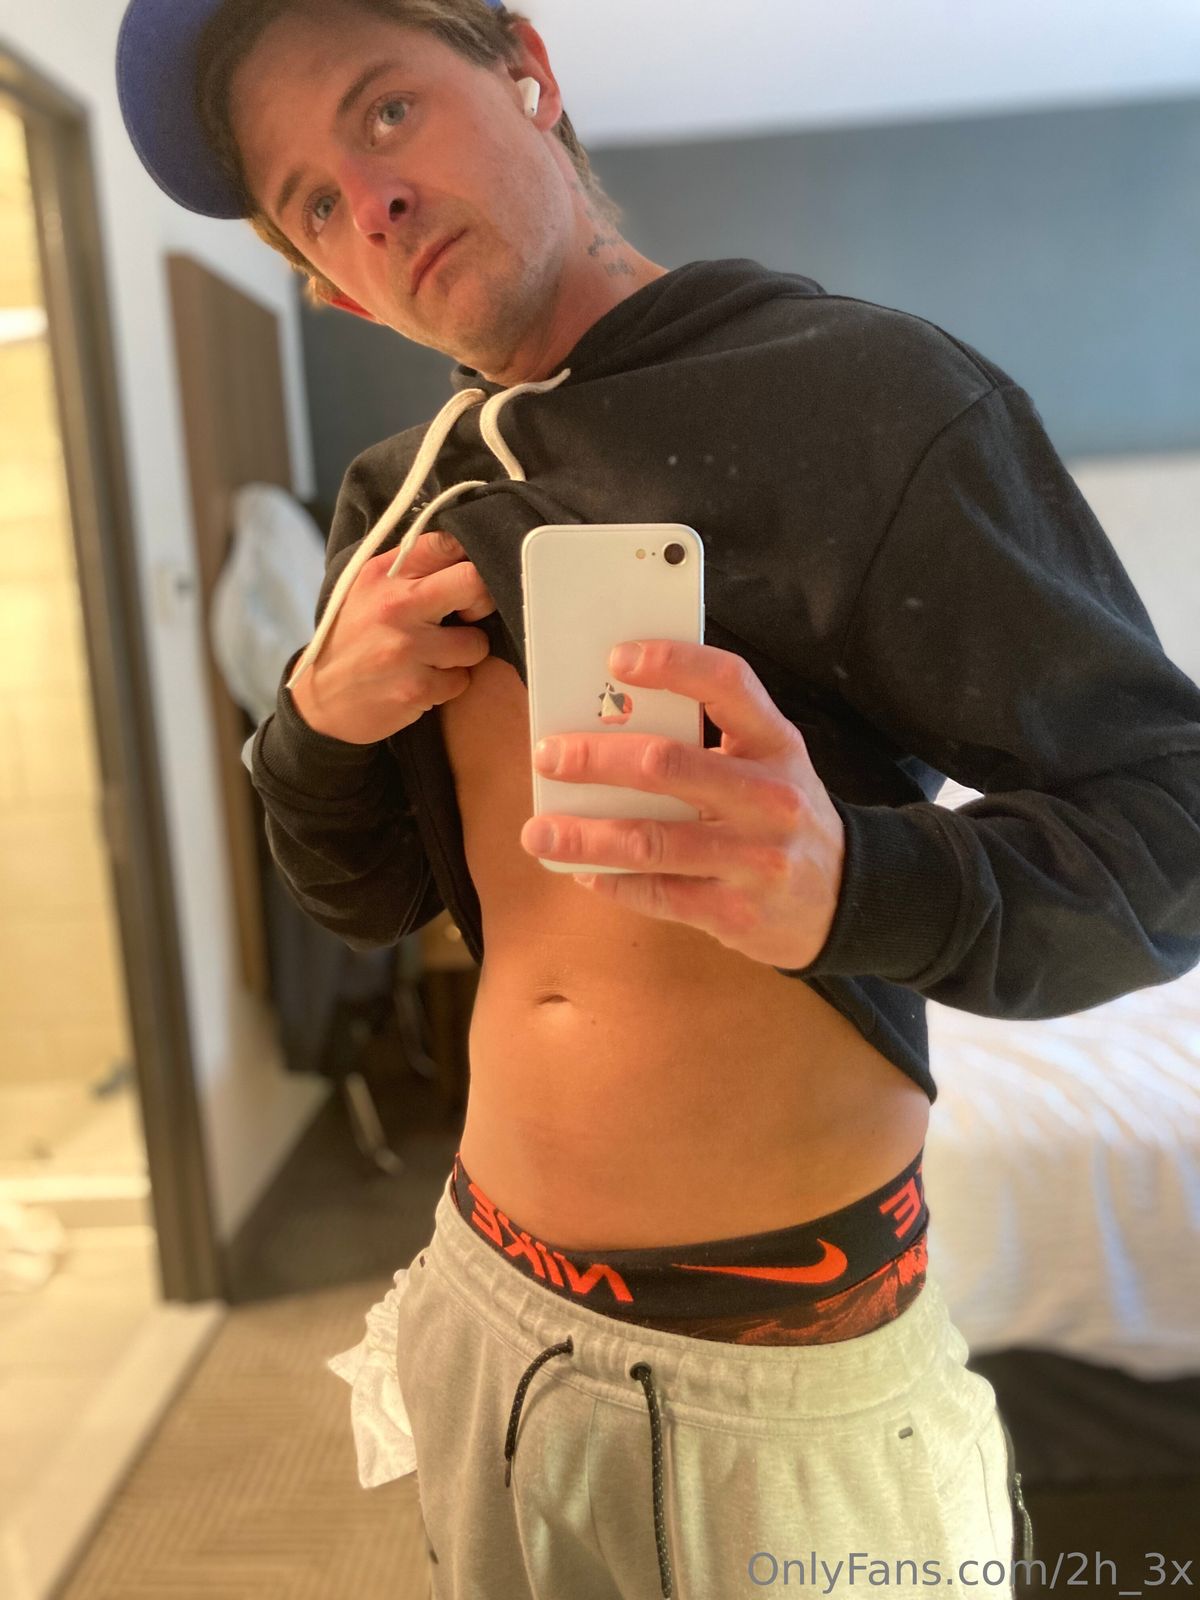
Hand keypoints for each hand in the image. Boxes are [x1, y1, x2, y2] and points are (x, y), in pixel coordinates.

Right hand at [290, 531, 495, 744]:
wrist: (320, 699)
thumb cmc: (352, 639)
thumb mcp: (366, 589)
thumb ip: (407, 568)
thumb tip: (462, 551)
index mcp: (383, 574)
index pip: (446, 543)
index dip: (468, 559)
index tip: (463, 579)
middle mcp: (394, 605)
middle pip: (473, 582)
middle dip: (482, 600)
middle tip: (470, 615)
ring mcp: (406, 648)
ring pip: (477, 642)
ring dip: (465, 653)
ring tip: (438, 655)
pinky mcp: (416, 688)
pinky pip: (462, 680)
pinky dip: (449, 684)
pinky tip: (425, 679)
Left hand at [519, 640, 846, 970]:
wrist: (845, 899)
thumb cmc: (782, 816)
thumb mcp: (767, 764)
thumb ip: (707, 739)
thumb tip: (610, 717)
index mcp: (776, 743)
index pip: (728, 684)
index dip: (672, 664)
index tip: (617, 658)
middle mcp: (769, 797)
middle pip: (668, 764)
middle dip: (596, 759)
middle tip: (548, 756)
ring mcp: (755, 859)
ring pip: (650, 841)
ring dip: (584, 837)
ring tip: (538, 833)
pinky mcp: (736, 913)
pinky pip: (658, 894)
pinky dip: (612, 883)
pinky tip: (582, 872)